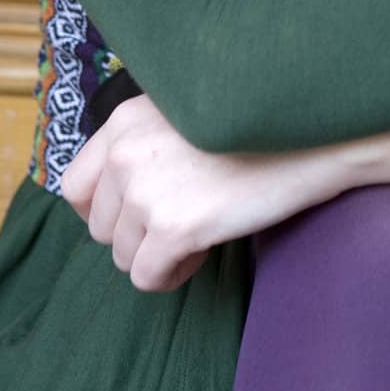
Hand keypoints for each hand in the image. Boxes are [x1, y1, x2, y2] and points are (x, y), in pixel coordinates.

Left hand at [59, 93, 365, 292]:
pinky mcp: (174, 227)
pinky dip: (172, 274)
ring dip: (157, 254)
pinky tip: (204, 250)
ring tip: (200, 232)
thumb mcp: (185, 112)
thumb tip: (117, 193)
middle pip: (99, 227)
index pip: (75, 187)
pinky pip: (147, 277)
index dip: (105, 210)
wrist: (314, 134)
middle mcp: (126, 153)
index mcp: (125, 120)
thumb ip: (143, 141)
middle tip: (183, 222)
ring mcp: (147, 191)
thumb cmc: (258, 125)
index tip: (137, 215)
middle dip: (137, 234)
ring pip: (122, 256)